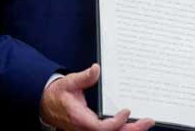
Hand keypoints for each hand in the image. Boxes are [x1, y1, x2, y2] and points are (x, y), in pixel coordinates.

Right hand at [40, 63, 154, 130]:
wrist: (46, 104)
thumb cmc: (58, 94)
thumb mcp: (69, 82)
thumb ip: (83, 77)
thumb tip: (96, 69)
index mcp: (79, 118)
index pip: (100, 127)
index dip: (115, 123)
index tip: (127, 111)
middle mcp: (85, 128)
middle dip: (130, 130)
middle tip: (148, 122)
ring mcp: (88, 130)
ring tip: (145, 123)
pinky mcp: (91, 129)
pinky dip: (122, 129)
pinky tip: (133, 125)